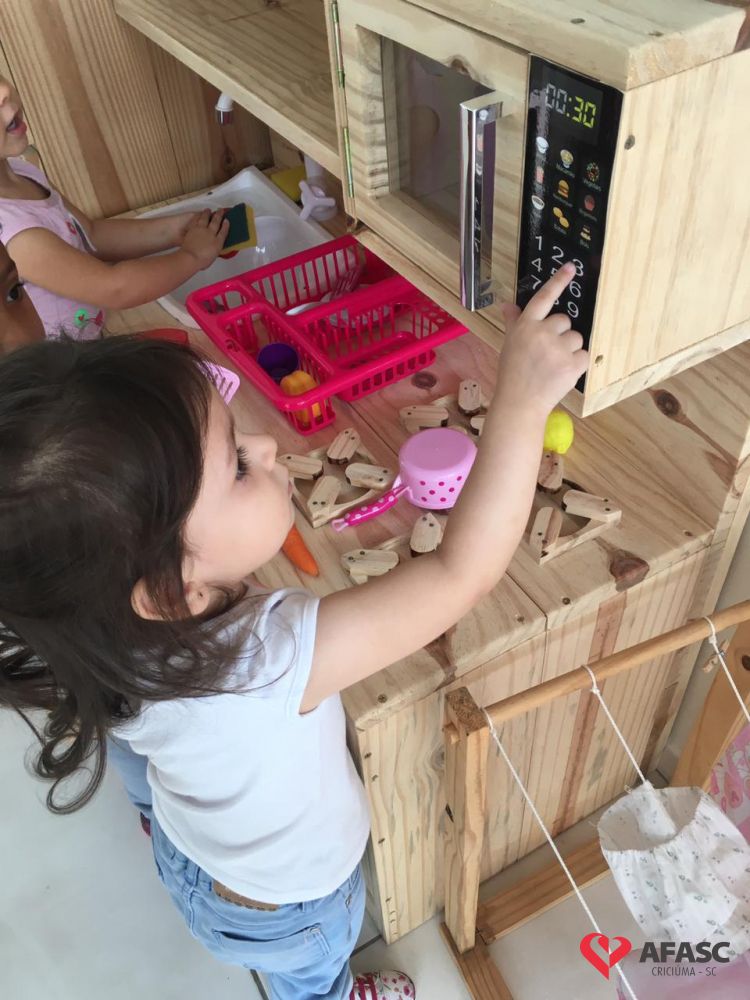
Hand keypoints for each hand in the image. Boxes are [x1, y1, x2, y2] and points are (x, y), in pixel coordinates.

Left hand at [180, 209, 228, 268]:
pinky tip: (199, 213)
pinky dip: (198, 215)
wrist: (190, 257)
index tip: (227, 220)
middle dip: (219, 215)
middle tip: (221, 210)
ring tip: (208, 209)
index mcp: (218, 242)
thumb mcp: (213, 257)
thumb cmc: (202, 261)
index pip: (223, 232)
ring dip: (207, 213)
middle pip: (216, 222)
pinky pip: (196, 219)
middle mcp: (211, 233)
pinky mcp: (193, 228)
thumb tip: (213, 248)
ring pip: (205, 218)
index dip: (226, 226)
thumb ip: (214, 250)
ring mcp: (201, 229)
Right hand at [494, 264, 587, 415]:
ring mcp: (558, 349)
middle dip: (560, 335)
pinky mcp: (573, 364)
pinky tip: (562, 373)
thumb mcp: (509, 344)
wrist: (520, 403)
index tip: (571, 267)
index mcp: (525, 326)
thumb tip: (508, 305)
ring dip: (570, 350)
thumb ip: (514, 322)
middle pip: (565, 321)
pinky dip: (578, 364)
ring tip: (553, 366)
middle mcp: (542, 333)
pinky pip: (585, 355)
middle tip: (547, 354)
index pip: (544, 298)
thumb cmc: (512, 373)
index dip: (558, 281)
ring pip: (577, 338)